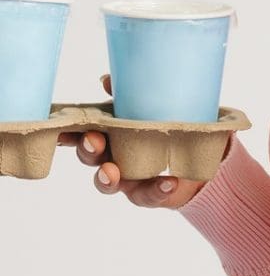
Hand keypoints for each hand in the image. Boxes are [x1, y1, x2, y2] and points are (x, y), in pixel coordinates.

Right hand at [55, 73, 221, 207]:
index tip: (60, 126)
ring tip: (112, 172)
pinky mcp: (150, 192)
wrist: (203, 154)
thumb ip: (133, 92)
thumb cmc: (173, 123)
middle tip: (94, 141)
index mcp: (113, 131)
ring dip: (105, 177)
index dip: (68, 131)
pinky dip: (157, 190)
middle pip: (90, 155)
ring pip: (107, 181)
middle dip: (88, 149)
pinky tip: (169, 182)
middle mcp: (114, 155)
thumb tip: (107, 80)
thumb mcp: (158, 103)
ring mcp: (130, 177)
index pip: (83, 131)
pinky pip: (148, 195)